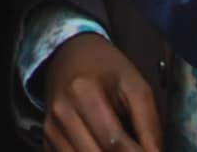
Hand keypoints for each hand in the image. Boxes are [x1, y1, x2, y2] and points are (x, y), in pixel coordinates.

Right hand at [40, 33, 161, 151]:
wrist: (71, 55)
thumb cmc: (107, 70)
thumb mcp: (136, 87)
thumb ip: (149, 125)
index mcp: (84, 92)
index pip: (114, 142)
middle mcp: (62, 112)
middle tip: (138, 151)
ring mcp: (50, 128)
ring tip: (122, 150)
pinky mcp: (47, 139)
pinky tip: (102, 149)